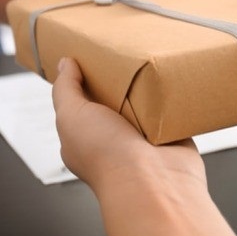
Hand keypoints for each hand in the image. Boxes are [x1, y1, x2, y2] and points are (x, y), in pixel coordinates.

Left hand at [51, 57, 203, 189]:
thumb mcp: (71, 115)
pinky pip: (171, 108)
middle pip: (114, 97)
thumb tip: (64, 64)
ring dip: (146, 85)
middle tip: (122, 54)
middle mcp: (114, 138)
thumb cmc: (107, 156)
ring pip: (143, 100)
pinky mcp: (170, 134)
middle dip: (117, 78)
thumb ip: (65, 89)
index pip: (81, 102)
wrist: (152, 181)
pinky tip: (170, 79)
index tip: (89, 55)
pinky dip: (172, 96)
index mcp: (85, 138)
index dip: (83, 79)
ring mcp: (143, 137)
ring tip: (147, 63)